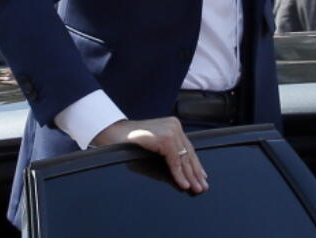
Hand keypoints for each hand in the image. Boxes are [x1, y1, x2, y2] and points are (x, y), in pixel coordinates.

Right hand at [93, 117, 207, 193]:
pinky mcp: (165, 138)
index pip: (188, 148)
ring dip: (190, 176)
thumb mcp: (154, 147)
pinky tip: (184, 184)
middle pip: (188, 153)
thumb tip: (182, 171)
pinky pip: (174, 160)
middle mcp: (174, 126)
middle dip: (195, 172)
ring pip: (183, 158)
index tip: (202, 176)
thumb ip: (168, 153)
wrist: (113, 133)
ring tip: (196, 188)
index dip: (195, 164)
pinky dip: (179, 174)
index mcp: (173, 126)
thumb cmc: (130, 141)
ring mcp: (171, 131)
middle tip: (202, 186)